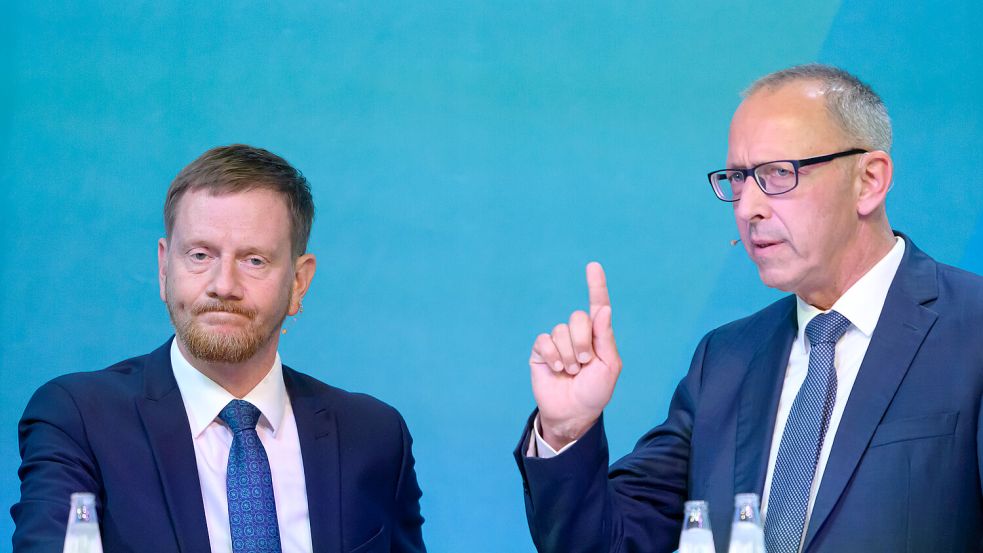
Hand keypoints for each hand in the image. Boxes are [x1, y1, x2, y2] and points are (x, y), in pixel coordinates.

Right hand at [530, 262, 621, 450]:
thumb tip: (603, 309)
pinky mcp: (541, 351)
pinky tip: (556, 369)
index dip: (596, 285)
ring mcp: (558, 342)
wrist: (572, 413)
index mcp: (598, 336)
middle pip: (578, 318)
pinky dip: (552, 356)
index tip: (593, 266)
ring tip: (570, 371)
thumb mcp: (609, 366)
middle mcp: (578, 334)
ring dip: (567, 355)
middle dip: (582, 342)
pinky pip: (544, 341)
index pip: (597, 306)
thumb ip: (605, 337)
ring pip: (560, 331)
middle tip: (584, 363)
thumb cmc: (595, 392)